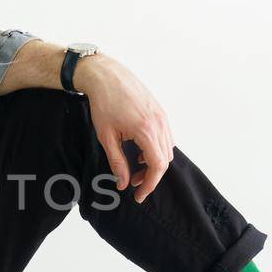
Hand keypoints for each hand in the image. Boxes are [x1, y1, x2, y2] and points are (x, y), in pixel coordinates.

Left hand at [74, 54, 174, 203]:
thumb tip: (123, 183)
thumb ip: (117, 162)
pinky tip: (140, 152)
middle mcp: (159, 123)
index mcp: (146, 130)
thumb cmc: (104, 103)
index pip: (157, 166)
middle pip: (165, 160)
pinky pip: (166, 137)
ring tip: (136, 169)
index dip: (150, 184)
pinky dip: (156, 149)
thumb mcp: (106, 136)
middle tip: (135, 185)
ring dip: (154, 163)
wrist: (106, 76)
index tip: (139, 195)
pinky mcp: (160, 112)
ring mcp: (162, 116)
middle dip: (151, 176)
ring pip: (168, 149)